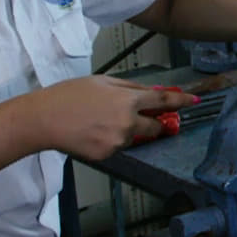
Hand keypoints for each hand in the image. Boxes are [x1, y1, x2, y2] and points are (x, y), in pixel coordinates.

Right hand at [24, 77, 196, 159]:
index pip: (164, 100)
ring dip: (126, 130)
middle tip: (137, 117)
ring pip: (133, 137)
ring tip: (98, 121)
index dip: (181, 101)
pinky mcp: (107, 154)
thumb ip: (130, 88)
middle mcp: (127, 122)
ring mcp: (118, 140)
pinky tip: (91, 132)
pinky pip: (117, 147)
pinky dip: (110, 140)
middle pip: (155, 126)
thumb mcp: (102, 82)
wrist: (42, 120)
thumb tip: (150, 92)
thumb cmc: (67, 96)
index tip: (193, 101)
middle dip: (153, 122)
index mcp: (128, 100)